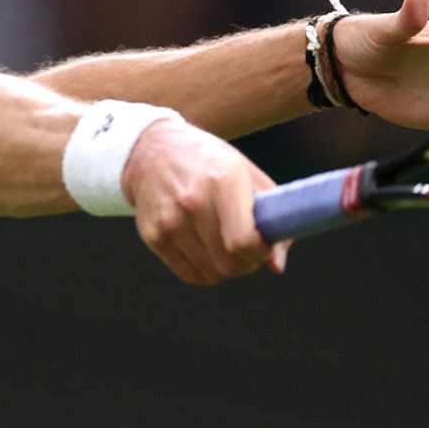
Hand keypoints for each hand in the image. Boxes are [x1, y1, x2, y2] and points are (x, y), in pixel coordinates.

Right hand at [121, 118, 287, 285]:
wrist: (153, 151)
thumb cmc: (209, 163)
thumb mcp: (246, 174)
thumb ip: (271, 216)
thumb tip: (276, 265)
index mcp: (222, 180)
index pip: (243, 241)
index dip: (260, 253)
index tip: (264, 246)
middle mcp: (192, 202)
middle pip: (228, 264)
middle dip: (247, 263)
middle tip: (248, 249)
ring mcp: (169, 221)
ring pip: (211, 275)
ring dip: (226, 269)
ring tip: (227, 247)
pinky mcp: (152, 235)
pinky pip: (190, 275)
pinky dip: (205, 271)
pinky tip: (208, 251)